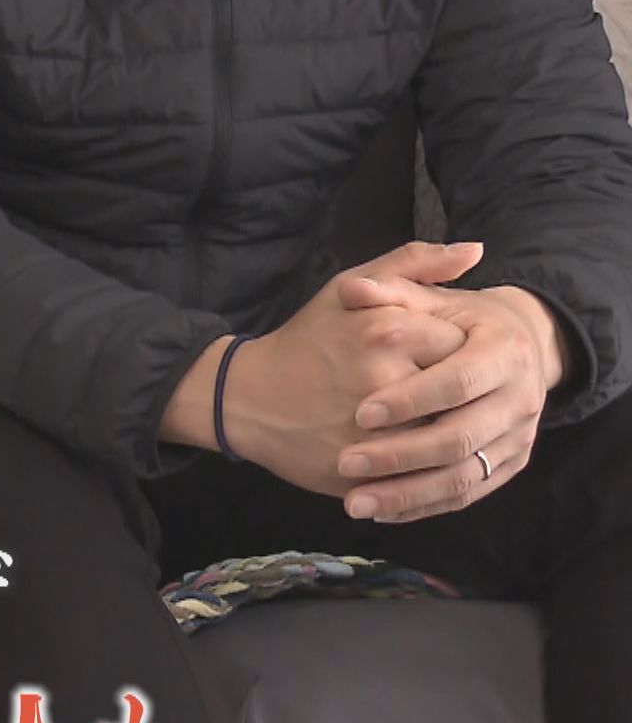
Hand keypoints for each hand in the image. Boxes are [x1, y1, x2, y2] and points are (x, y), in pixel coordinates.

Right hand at [162, 242, 475, 494]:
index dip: (457, 352)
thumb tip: (476, 250)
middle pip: (460, 393)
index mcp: (389, 330)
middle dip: (450, 394)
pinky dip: (423, 465)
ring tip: (420, 421)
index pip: (465, 344)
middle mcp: (386, 378)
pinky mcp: (365, 469)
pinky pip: (421, 472)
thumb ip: (414, 263)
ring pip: (446, 435)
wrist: (245, 398)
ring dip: (441, 431)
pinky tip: (409, 452)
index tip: (436, 356)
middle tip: (431, 391)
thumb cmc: (304, 340)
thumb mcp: (348, 287)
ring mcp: (375, 429)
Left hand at [330, 273, 568, 521]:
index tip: (360, 413)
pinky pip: (468, 494)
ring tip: (355, 502)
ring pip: (465, 476)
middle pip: (461, 437)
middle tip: (347, 463)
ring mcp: (519, 435)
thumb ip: (391, 288)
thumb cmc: (454, 319)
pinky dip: (424, 506)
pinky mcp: (510, 464)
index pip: (458, 382)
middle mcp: (522, 397)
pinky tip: (381, 511)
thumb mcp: (427, 298)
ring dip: (408, 493)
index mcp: (505, 351)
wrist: (511, 345)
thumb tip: (354, 289)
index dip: (410, 399)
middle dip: (401, 454)